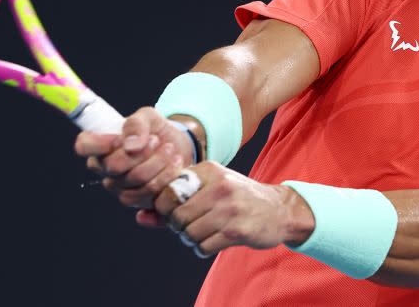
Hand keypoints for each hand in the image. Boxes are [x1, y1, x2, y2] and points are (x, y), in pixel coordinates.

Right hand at [74, 107, 196, 208]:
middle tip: (157, 140)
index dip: (101, 143)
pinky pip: (149, 194)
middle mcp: (105, 170)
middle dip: (141, 153)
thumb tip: (131, 145)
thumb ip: (136, 124)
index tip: (122, 137)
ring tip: (170, 150)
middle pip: (114, 167)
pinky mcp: (139, 201)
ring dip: (158, 163)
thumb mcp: (148, 117)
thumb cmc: (156, 130)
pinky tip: (174, 164)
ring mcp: (120, 188)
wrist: (179, 147)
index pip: (84, 146)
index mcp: (100, 146)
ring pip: (135, 181)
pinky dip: (167, 177)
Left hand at [149, 162, 313, 257]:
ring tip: (204, 233)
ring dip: (191, 239)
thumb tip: (140, 216)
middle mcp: (218, 186)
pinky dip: (203, 248)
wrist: (279, 210)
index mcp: (209, 170)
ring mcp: (228, 208)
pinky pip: (203, 246)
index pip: (168, 191)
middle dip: (178, 226)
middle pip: (177, 215)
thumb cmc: (238, 199)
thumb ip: (175, 201)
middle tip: (189, 226)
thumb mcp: (209, 189)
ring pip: (188, 233)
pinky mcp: (236, 230)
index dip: (165, 208)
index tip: (174, 212)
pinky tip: (214, 241)